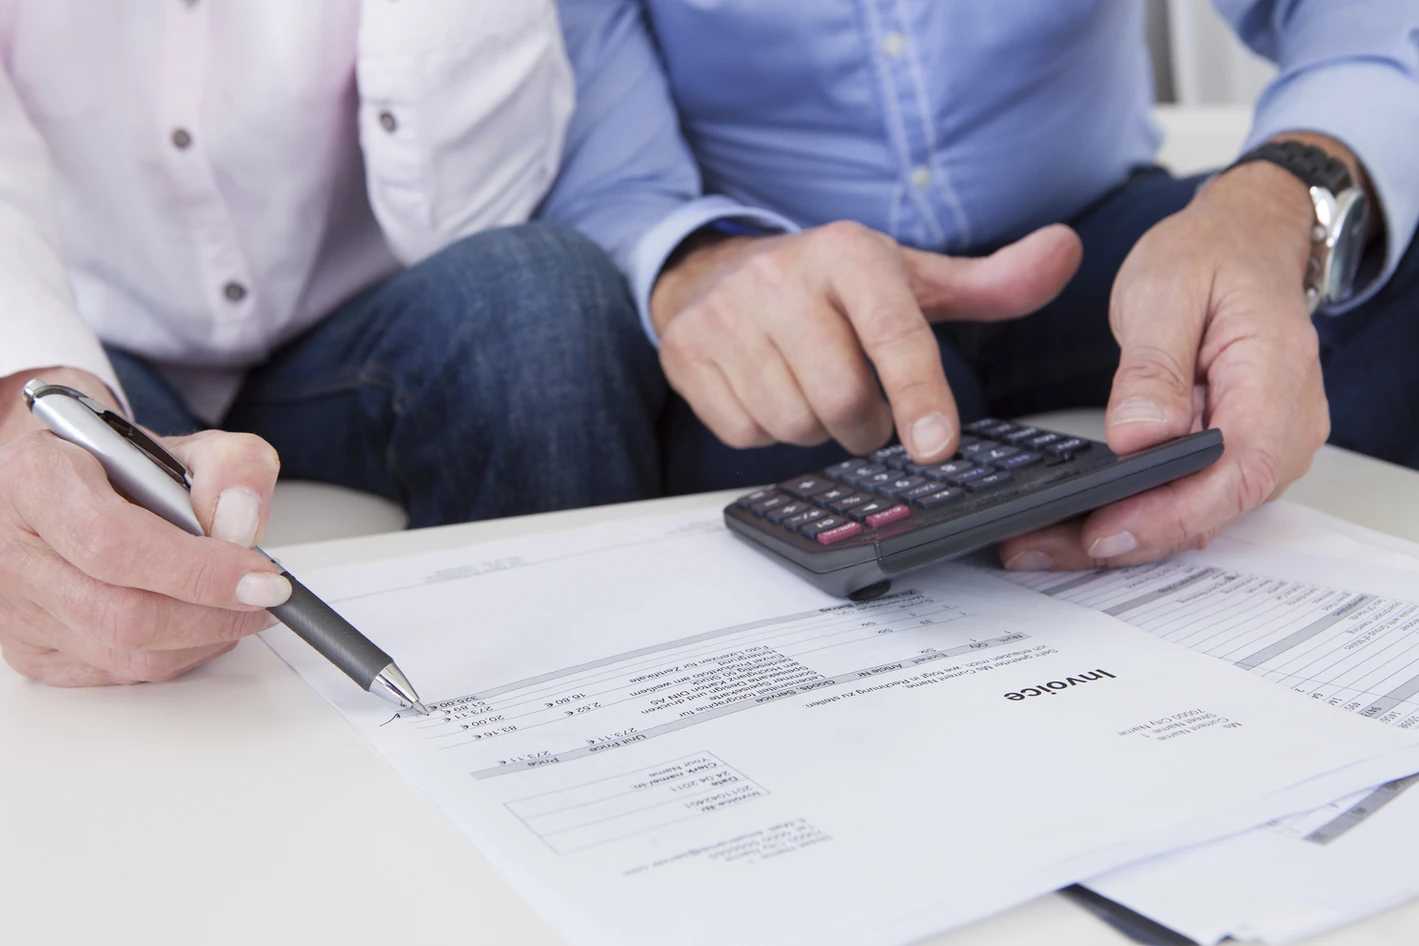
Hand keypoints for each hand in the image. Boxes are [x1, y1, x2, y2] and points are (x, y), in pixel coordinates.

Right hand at [0, 369, 289, 685]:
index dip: (199, 570)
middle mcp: (11, 551)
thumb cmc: (117, 469)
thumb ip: (229, 465)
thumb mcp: (182, 445)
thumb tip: (242, 521)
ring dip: (204, 639)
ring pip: (127, 656)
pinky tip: (199, 622)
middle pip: (123, 615)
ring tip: (239, 607)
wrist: (62, 488)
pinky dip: (178, 654)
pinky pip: (119, 674)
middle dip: (215, 615)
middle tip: (266, 598)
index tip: (261, 576)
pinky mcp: (30, 653)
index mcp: (35, 480)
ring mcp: (13, 611)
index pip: (116, 543)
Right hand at [652, 221, 1081, 461]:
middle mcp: (780, 278)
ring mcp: (725, 317)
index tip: (940, 448)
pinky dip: (767, 428)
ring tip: (814, 389)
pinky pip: (745, 431)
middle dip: (865, 423)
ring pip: (793, 421)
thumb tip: (1066, 252)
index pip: (893, 334)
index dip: (920, 397)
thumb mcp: (908, 276)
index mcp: (846, 253)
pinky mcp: (687, 356)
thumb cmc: (827, 283)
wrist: (713, 268)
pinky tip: (770, 391)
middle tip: (864, 406)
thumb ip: (991, 281)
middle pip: (842, 399)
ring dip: (816, 427)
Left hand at [1000, 149, 1342, 570]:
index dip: (1169, 515)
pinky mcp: (1232, 454)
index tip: (1102, 532)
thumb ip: (1152, 367)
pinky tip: (1073, 521)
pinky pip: (1187, 498)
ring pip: (1196, 514)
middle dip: (1128, 538)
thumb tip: (1140, 437)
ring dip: (1123, 534)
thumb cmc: (1210, 256)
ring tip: (1038, 543)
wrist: (1242, 239)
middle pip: (1212, 509)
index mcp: (1276, 379)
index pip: (1235, 473)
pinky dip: (1133, 514)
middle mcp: (1283, 427)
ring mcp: (1263, 446)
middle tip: (1038, 548)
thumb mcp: (1167, 290)